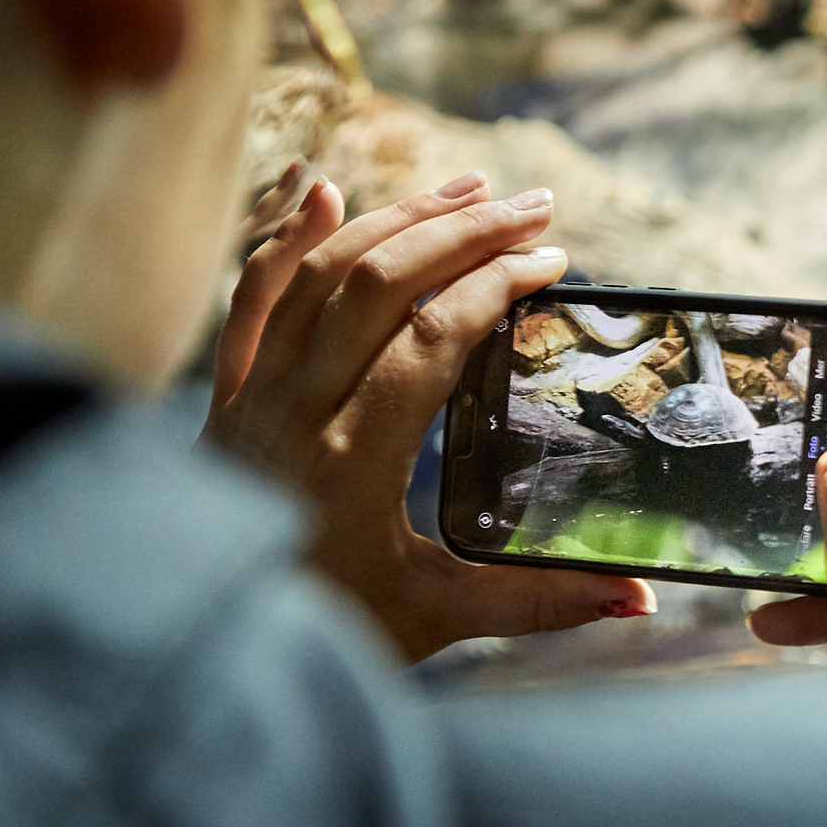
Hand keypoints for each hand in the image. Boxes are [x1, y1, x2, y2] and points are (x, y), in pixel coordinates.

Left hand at [207, 164, 654, 660]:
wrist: (184, 639)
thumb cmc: (316, 633)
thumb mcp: (436, 622)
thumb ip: (541, 602)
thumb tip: (641, 596)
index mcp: (354, 455)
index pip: (434, 337)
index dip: (498, 285)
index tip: (554, 262)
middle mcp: (296, 407)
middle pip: (380, 282)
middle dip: (464, 231)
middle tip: (535, 207)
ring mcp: (252, 395)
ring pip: (320, 274)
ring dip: (397, 219)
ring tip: (466, 187)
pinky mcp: (224, 398)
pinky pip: (250, 301)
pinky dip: (285, 240)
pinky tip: (321, 191)